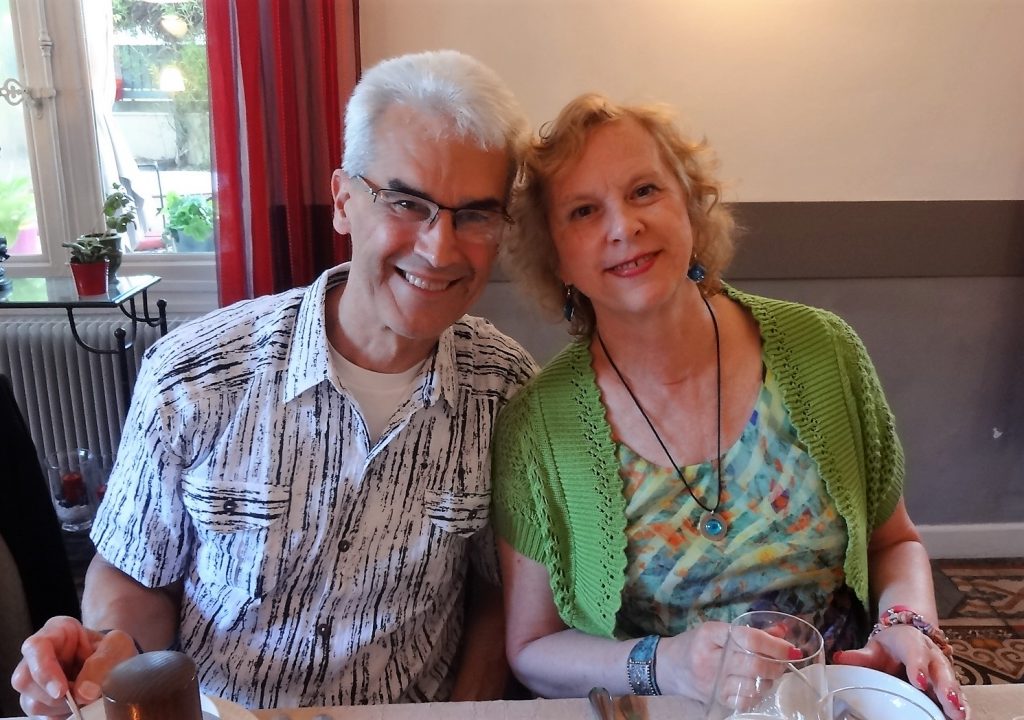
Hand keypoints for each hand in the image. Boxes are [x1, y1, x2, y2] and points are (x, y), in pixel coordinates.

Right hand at [12, 616, 139, 717]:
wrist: (116, 662)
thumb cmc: (112, 648)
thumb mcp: (116, 647)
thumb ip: (102, 663)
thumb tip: (83, 692)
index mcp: (56, 631)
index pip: (36, 648)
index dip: (44, 671)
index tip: (61, 691)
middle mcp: (39, 654)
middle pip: (24, 679)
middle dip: (52, 696)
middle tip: (81, 698)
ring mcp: (36, 678)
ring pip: (30, 701)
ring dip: (58, 708)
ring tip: (83, 701)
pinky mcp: (39, 699)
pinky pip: (40, 715)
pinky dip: (59, 715)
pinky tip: (76, 709)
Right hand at [656, 621, 799, 704]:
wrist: (667, 666)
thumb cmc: (695, 644)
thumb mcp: (717, 631)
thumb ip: (749, 632)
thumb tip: (782, 633)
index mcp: (710, 634)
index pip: (749, 639)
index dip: (774, 644)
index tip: (789, 648)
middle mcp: (710, 658)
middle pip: (755, 664)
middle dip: (776, 664)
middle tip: (783, 661)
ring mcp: (712, 682)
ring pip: (753, 685)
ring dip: (769, 680)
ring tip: (768, 673)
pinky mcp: (715, 699)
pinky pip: (745, 701)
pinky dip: (757, 694)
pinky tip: (755, 686)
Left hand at [834, 625, 967, 719]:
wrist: (908, 636)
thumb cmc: (889, 646)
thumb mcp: (874, 647)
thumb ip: (860, 656)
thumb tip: (839, 658)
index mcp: (911, 642)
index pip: (914, 652)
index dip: (917, 665)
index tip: (918, 680)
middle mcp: (932, 655)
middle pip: (940, 670)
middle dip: (945, 687)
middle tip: (949, 702)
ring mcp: (943, 671)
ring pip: (953, 684)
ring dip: (958, 700)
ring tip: (960, 716)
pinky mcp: (949, 685)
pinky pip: (958, 696)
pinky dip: (962, 707)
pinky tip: (962, 718)